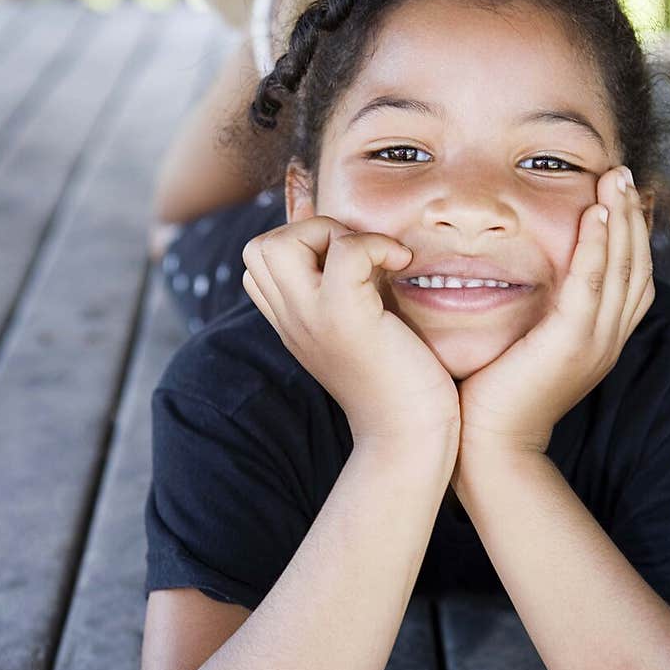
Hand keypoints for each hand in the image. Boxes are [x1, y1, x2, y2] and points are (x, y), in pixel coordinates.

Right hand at [242, 217, 459, 447]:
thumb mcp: (364, 329)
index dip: (302, 244)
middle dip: (311, 231)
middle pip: (259, 246)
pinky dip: (377, 244)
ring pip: (281, 242)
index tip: (351, 261)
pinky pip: (345, 251)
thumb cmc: (401, 385)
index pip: (260, 263)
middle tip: (360, 257)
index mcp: (293, 323)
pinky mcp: (345, 318)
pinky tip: (401, 264)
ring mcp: (311, 319)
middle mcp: (292, 320)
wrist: (410, 439)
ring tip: (375, 259)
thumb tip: (364, 245)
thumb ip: (352, 292)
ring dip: (334, 233)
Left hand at [453, 165, 654, 469]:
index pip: (632, 277)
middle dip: (633, 215)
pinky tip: (594, 214)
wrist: (486, 447)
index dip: (633, 234)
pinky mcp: (571, 343)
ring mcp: (594, 342)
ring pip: (623, 268)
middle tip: (625, 173)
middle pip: (637, 266)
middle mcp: (607, 340)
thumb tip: (515, 272)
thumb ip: (533, 312)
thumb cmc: (491, 395)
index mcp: (599, 340)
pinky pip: (593, 284)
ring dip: (620, 218)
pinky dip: (598, 246)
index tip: (623, 195)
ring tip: (615, 179)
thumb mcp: (522, 345)